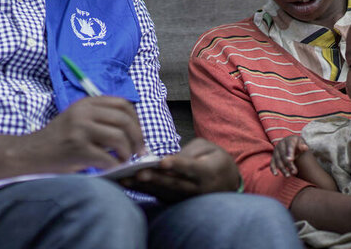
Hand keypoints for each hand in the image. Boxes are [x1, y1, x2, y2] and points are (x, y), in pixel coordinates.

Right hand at [0, 96, 144, 181]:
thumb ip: (101, 118)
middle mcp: (83, 112)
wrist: (30, 153)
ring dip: (127, 152)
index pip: (123, 104)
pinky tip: (110, 167)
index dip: (136, 120)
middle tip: (138, 151)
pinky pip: (107, 158)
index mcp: (86, 103)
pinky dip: (114, 165)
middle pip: (124, 120)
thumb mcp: (78, 119)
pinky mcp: (77, 148)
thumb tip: (134, 131)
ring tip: (124, 159)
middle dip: (137, 138)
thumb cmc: (58, 140)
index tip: (138, 135)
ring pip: (119, 138)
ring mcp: (80, 129)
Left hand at [121, 138, 239, 202]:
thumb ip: (188, 152)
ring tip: (124, 179)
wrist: (226, 182)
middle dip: (154, 178)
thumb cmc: (215, 160)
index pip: (191, 168)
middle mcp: (197, 189)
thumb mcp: (208, 148)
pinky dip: (142, 191)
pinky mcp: (177, 202)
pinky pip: (158, 196)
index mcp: (207, 172)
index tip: (163, 161)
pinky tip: (126, 184)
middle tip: (137, 173)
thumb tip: (166, 159)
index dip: (177, 165)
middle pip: (173, 184)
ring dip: (143, 187)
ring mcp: (186, 198)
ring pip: (163, 192)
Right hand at [270, 135, 308, 176]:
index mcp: (289, 140)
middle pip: (283, 155)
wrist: (290, 141)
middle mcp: (280, 145)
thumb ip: (303, 145)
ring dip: (282, 169)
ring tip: (288, 176)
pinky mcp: (273, 157)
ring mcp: (276, 151)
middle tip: (294, 172)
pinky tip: (276, 174)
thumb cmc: (298, 144)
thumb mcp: (302, 142)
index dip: (290, 153)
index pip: (289, 146)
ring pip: (278, 160)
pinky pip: (272, 163)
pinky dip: (273, 169)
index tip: (291, 160)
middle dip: (288, 164)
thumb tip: (304, 147)